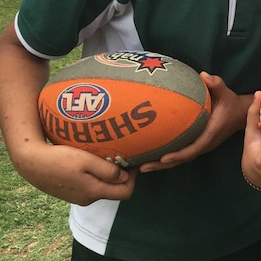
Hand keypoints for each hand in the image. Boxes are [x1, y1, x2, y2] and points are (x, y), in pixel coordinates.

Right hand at [17, 142, 135, 205]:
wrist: (31, 163)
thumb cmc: (60, 159)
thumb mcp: (86, 161)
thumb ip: (107, 171)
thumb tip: (125, 177)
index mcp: (94, 192)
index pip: (125, 192)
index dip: (133, 178)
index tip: (134, 162)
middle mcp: (88, 198)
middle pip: (115, 190)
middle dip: (123, 176)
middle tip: (123, 157)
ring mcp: (78, 197)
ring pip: (102, 187)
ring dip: (109, 175)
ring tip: (109, 157)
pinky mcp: (70, 192)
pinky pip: (90, 185)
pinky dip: (96, 176)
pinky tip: (93, 162)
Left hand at [140, 72, 246, 172]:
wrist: (240, 114)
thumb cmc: (231, 103)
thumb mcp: (226, 92)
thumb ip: (217, 84)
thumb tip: (203, 75)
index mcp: (210, 134)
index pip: (193, 149)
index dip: (178, 155)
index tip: (163, 158)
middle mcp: (205, 144)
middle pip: (182, 159)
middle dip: (162, 165)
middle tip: (142, 167)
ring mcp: (201, 147)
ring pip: (180, 159)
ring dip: (161, 165)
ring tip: (141, 166)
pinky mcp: (197, 145)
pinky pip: (181, 154)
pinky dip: (166, 158)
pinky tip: (152, 157)